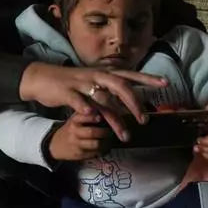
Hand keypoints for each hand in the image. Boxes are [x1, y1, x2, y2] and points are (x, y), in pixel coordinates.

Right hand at [18, 62, 167, 142]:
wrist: (41, 77)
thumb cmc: (71, 82)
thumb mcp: (93, 80)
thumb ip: (110, 86)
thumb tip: (131, 91)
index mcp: (103, 73)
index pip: (129, 74)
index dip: (147, 78)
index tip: (165, 83)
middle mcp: (95, 76)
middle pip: (120, 86)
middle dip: (134, 103)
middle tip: (144, 120)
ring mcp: (81, 83)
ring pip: (102, 100)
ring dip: (114, 118)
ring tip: (123, 135)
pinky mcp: (67, 91)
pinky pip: (78, 100)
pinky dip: (86, 108)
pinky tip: (94, 118)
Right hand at [47, 111, 111, 162]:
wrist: (56, 144)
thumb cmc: (71, 129)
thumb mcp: (75, 118)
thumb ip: (88, 114)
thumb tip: (107, 112)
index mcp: (74, 120)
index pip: (85, 117)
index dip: (95, 117)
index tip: (102, 117)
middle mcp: (74, 131)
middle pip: (93, 132)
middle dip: (106, 132)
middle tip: (111, 132)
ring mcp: (77, 144)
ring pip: (96, 144)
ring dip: (107, 143)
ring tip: (109, 141)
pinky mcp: (80, 154)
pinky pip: (96, 153)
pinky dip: (104, 151)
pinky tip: (105, 148)